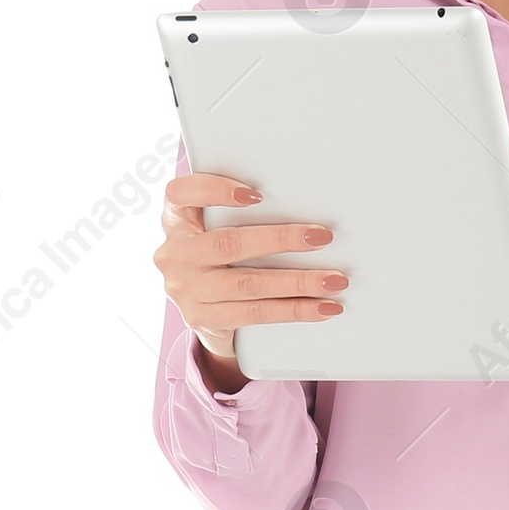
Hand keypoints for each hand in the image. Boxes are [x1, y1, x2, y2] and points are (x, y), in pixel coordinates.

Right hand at [154, 172, 347, 383]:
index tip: (255, 195)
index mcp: (176, 221)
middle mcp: (175, 254)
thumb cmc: (222, 259)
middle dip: (281, 239)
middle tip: (321, 237)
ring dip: (298, 282)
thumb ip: (240, 215)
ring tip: (333, 280)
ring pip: (248, 283)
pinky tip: (322, 307)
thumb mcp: (217, 230)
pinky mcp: (203, 319)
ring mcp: (185, 290)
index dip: (214, 190)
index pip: (182, 194)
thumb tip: (304, 205)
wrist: (207, 315)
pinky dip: (294, 310)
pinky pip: (255, 313)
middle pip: (229, 243)